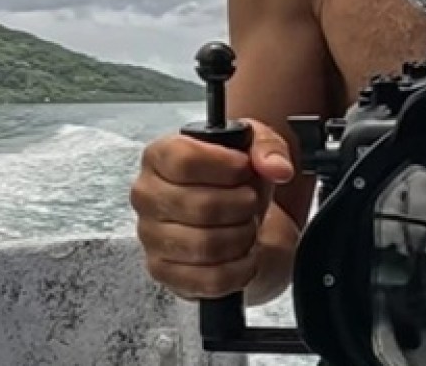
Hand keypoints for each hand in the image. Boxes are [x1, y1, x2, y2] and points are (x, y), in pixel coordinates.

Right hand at [130, 119, 293, 299]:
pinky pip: (209, 279)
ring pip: (206, 246)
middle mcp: (147, 196)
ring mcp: (151, 236)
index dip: (224, 166)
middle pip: (201, 206)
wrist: (231, 212)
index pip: (184, 160)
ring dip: (242, 237)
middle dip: (242, 206)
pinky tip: (244, 253)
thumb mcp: (253, 147)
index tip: (245, 168)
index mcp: (160, 156)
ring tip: (247, 225)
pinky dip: (239, 268)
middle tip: (250, 201)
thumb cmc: (232, 177)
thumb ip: (267, 148)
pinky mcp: (163, 271)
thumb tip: (278, 168)